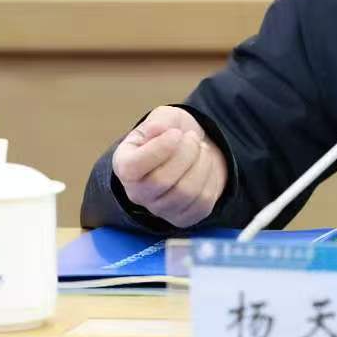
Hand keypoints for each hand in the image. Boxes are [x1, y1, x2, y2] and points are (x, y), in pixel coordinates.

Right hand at [111, 106, 227, 228]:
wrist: (193, 151)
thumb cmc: (172, 134)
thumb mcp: (165, 119)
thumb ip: (160, 121)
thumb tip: (157, 130)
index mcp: (125, 166)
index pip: (133, 167)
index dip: (159, 149)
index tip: (176, 133)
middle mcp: (137, 193)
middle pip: (162, 180)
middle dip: (186, 153)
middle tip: (192, 138)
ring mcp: (160, 209)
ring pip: (185, 192)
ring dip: (201, 164)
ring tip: (201, 149)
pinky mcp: (182, 218)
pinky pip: (202, 202)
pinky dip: (211, 178)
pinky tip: (206, 165)